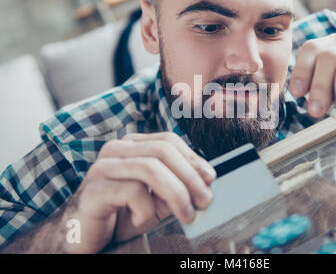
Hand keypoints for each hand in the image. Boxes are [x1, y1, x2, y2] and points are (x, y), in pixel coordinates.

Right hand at [60, 132, 215, 252]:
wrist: (82, 236)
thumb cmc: (121, 215)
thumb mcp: (156, 200)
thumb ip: (176, 187)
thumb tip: (205, 181)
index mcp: (131, 146)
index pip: (168, 141)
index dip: (193, 158)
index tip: (210, 178)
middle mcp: (116, 150)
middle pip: (163, 151)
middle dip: (190, 176)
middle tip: (204, 200)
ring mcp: (103, 168)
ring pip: (150, 168)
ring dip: (176, 193)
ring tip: (186, 214)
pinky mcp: (94, 190)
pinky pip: (132, 191)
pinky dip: (146, 209)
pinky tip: (143, 220)